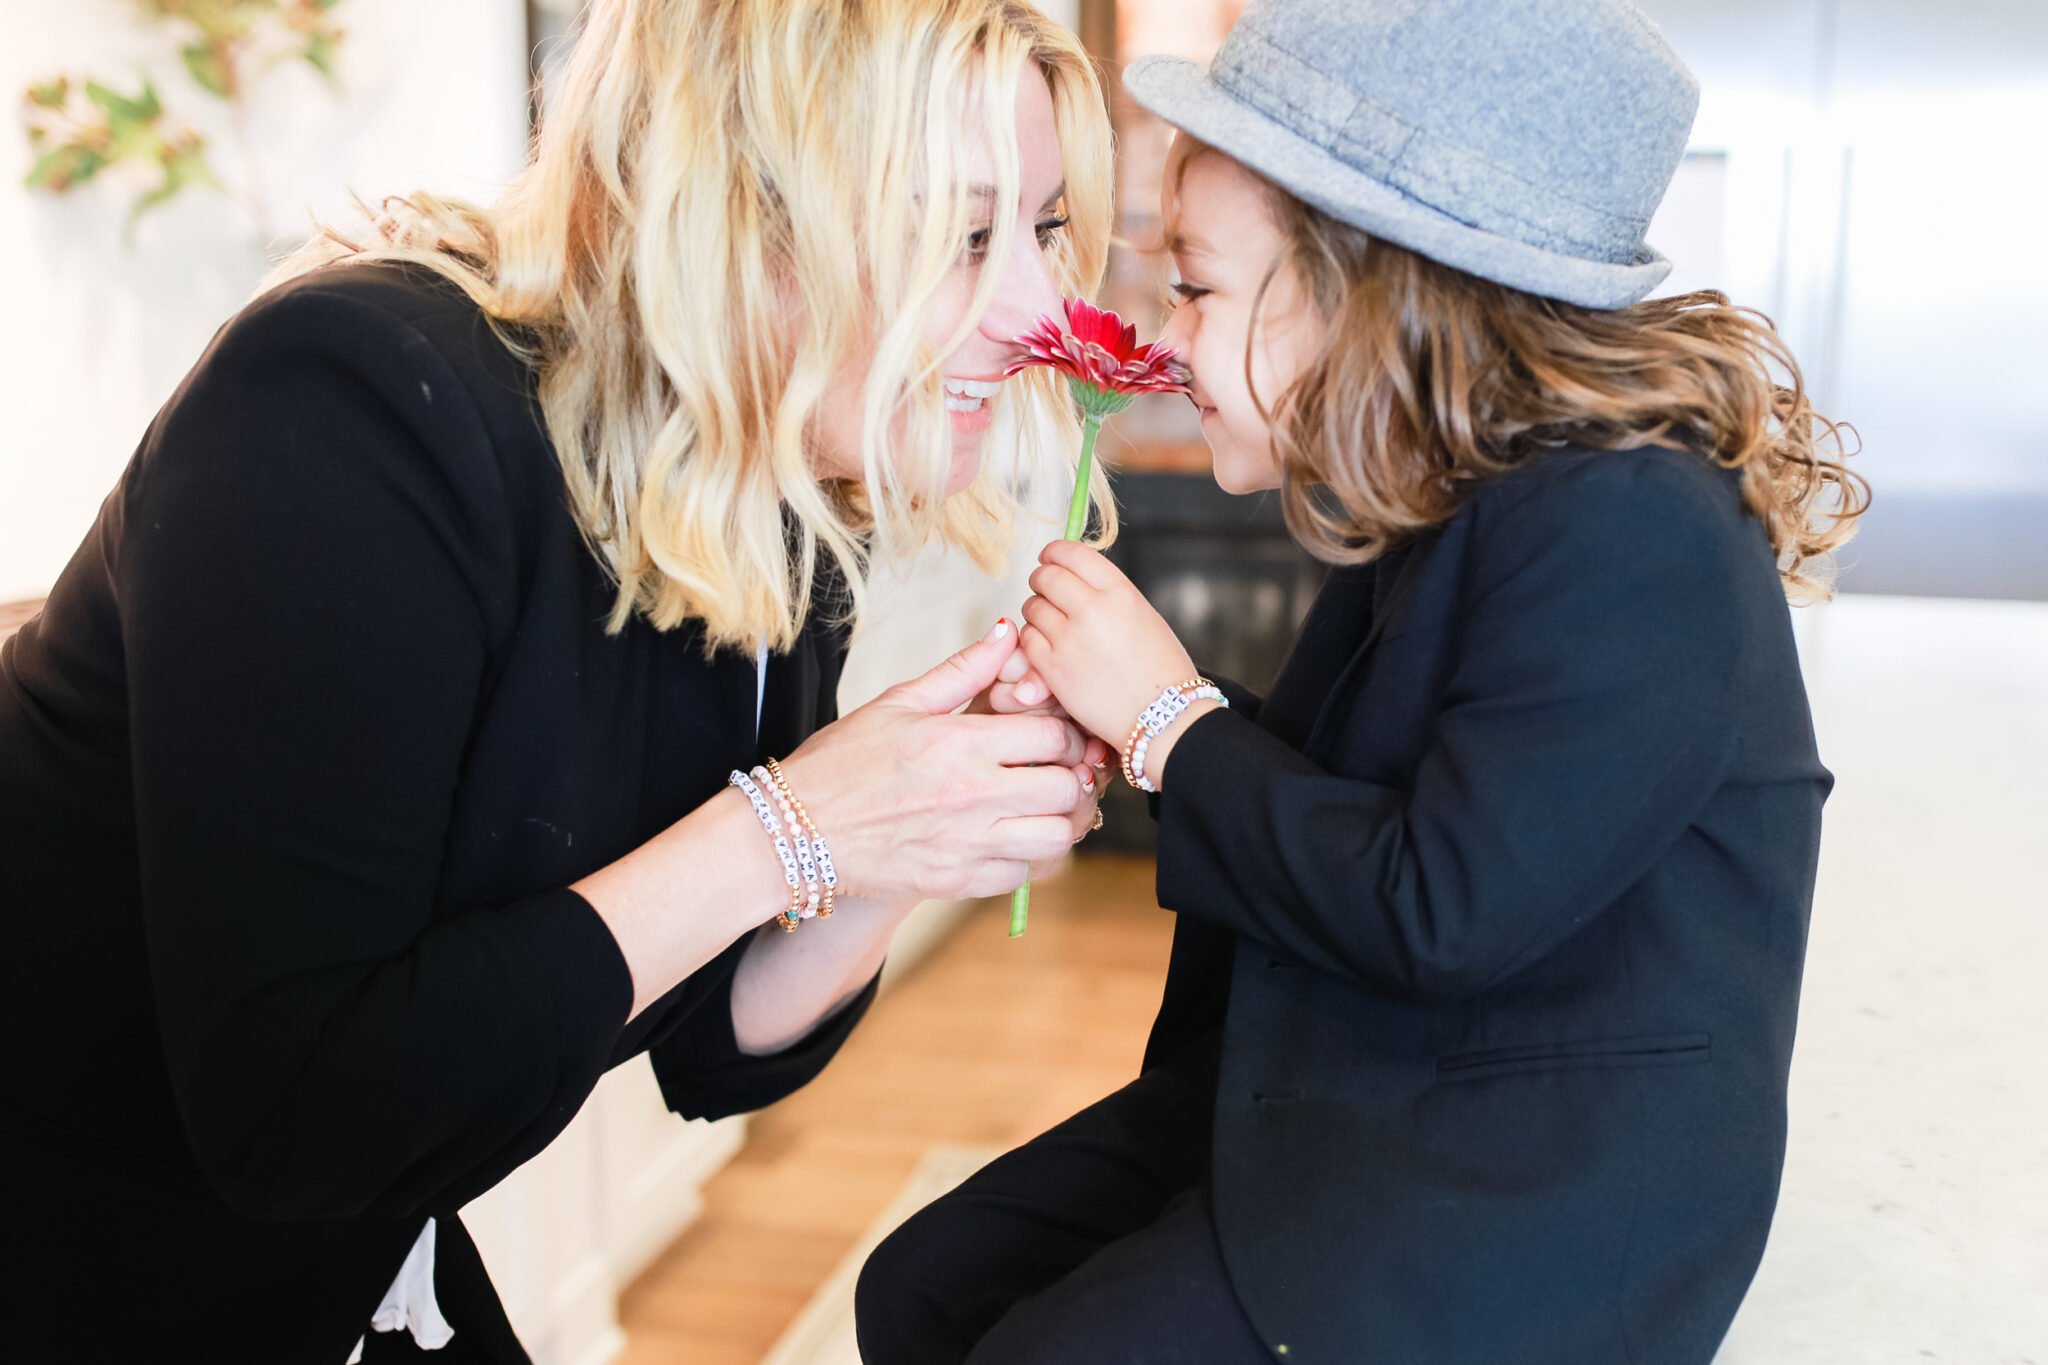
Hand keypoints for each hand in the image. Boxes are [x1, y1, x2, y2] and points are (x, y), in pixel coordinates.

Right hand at [778, 622, 1099, 903]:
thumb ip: (963, 671)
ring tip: (1039, 807)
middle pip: (1066, 788)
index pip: (1053, 737)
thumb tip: (1007, 633)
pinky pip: (1021, 875)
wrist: (794, 830)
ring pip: (1055, 838)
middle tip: (1055, 771)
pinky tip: (1007, 838)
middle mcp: (971, 795)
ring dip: (1056, 821)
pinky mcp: (955, 882)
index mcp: (959, 743)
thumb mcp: (898, 702)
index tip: (1054, 736)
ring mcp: (966, 844)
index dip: (1064, 733)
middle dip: (1070, 776)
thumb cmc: (841, 762)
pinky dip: (1025, 858)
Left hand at [1018, 541, 1198, 753]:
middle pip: (1045, 576)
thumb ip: (1108, 594)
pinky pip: (1027, 638)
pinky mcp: (1053, 668)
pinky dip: (1034, 639)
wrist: (1163, 717)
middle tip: (1047, 591)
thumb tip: (1075, 577)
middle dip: (1042, 581)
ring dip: (1038, 612)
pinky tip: (1051, 647)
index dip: (1054, 553)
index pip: (1072, 553)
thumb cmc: (1160, 670)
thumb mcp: (1144, 616)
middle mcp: (1092, 610)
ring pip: (1032, 607)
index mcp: (1120, 592)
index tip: (1049, 558)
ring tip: (1055, 625)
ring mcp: (1069, 639)